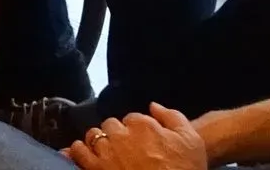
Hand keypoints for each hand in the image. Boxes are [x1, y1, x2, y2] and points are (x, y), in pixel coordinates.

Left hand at [63, 106, 206, 169]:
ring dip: (98, 141)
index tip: (142, 141)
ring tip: (106, 152)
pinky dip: (78, 151)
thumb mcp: (191, 141)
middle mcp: (121, 134)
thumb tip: (153, 105)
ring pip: (93, 136)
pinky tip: (83, 154)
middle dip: (117, 134)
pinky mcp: (96, 168)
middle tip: (126, 148)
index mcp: (142, 124)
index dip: (137, 130)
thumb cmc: (185, 169)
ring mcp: (107, 152)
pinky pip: (78, 153)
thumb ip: (173, 117)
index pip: (132, 118)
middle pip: (111, 125)